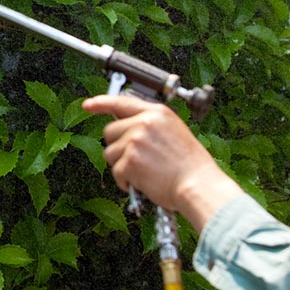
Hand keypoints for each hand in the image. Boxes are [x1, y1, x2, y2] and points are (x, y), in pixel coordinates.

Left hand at [82, 93, 242, 231]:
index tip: (88, 105)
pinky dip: (125, 181)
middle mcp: (144, 123)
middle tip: (136, 158)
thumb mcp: (174, 132)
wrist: (200, 187)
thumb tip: (126, 124)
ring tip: (144, 171)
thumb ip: (150, 124)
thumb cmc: (192, 166)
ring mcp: (135, 141)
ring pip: (109, 152)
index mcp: (157, 113)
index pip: (121, 101)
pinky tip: (143, 182)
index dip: (101, 103)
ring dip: (121, 165)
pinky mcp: (129, 161)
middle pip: (109, 131)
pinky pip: (115, 171)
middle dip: (117, 146)